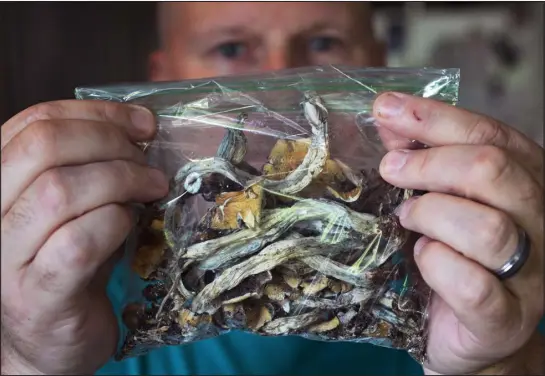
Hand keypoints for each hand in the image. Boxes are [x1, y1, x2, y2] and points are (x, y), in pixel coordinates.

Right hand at [1, 101, 168, 373]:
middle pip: (43, 147)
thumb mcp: (72, 208)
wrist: (47, 342)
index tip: (142, 122)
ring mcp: (6, 257)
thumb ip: (88, 168)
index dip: (95, 114)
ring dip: (122, 180)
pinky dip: (116, 222)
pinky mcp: (37, 295)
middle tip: (148, 160)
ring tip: (152, 187)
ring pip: (61, 190)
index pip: (34, 123)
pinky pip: (80, 241)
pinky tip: (132, 224)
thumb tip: (139, 130)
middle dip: (110, 141)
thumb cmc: (66, 266)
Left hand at [373, 93, 543, 373]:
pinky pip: (472, 285)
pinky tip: (422, 258)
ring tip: (406, 218)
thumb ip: (421, 160)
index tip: (385, 108)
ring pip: (487, 227)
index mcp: (528, 185)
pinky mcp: (506, 319)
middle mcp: (541, 224)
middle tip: (390, 169)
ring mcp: (530, 276)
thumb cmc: (451, 259)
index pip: (491, 135)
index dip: (436, 118)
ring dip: (431, 214)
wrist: (466, 333)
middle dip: (430, 163)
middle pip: (494, 171)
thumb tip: (387, 119)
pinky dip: (436, 265)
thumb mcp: (438, 201)